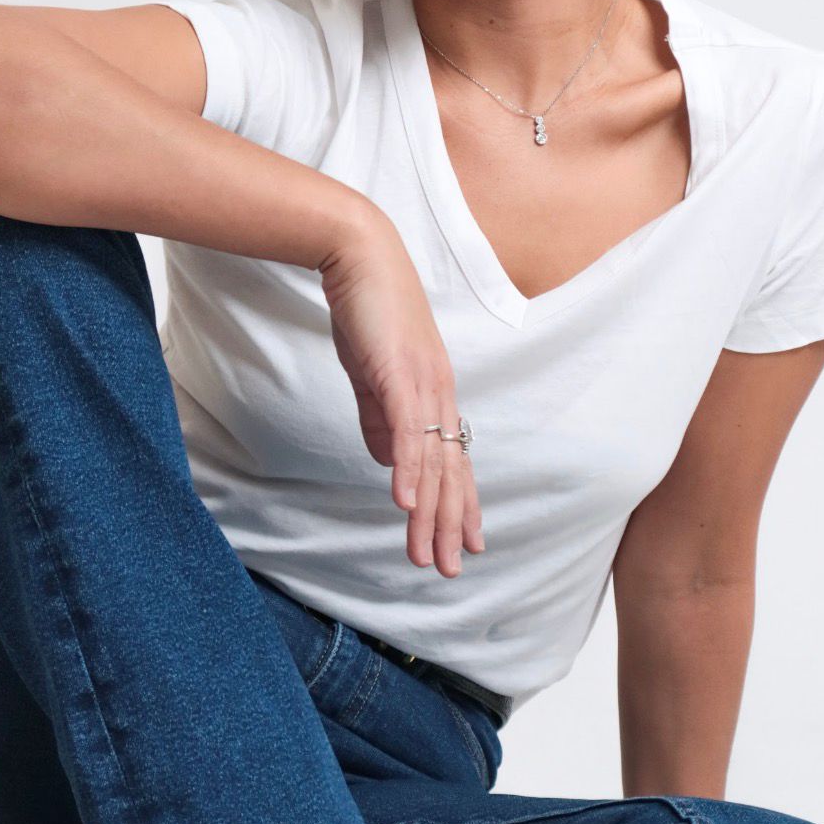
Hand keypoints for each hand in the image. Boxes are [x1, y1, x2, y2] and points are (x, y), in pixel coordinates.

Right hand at [318, 213, 485, 577]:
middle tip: (450, 568)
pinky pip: (405, 432)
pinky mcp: (398, 374)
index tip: (464, 543)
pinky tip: (404, 504)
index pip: (453, 460)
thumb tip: (386, 460)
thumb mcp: (372, 372)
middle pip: (450, 471)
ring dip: (428, 513)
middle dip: (449, 524)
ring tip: (426, 555)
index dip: (459, 504)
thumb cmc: (365, 308)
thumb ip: (379, 417)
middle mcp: (438, 392)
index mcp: (434, 393)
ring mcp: (422, 384)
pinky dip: (407, 471)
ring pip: (431, 462)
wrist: (359, 254)